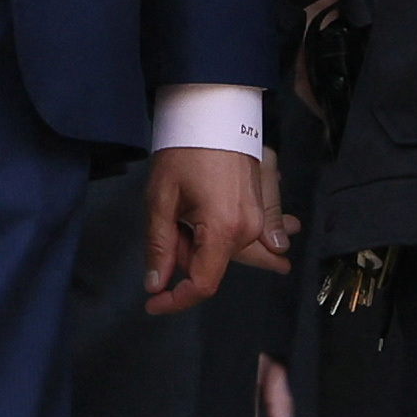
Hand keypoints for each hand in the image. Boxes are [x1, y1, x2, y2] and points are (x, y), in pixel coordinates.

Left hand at [141, 145, 292, 309]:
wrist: (215, 114)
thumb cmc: (184, 152)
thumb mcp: (160, 199)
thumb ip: (159, 246)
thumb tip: (157, 284)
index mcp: (223, 230)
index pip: (203, 284)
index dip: (176, 300)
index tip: (153, 302)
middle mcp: (248, 231)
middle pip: (210, 265)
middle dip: (182, 252)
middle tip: (169, 218)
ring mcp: (259, 220)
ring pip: (224, 252)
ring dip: (200, 241)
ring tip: (188, 210)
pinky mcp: (263, 208)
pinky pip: (252, 239)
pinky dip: (239, 241)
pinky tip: (249, 239)